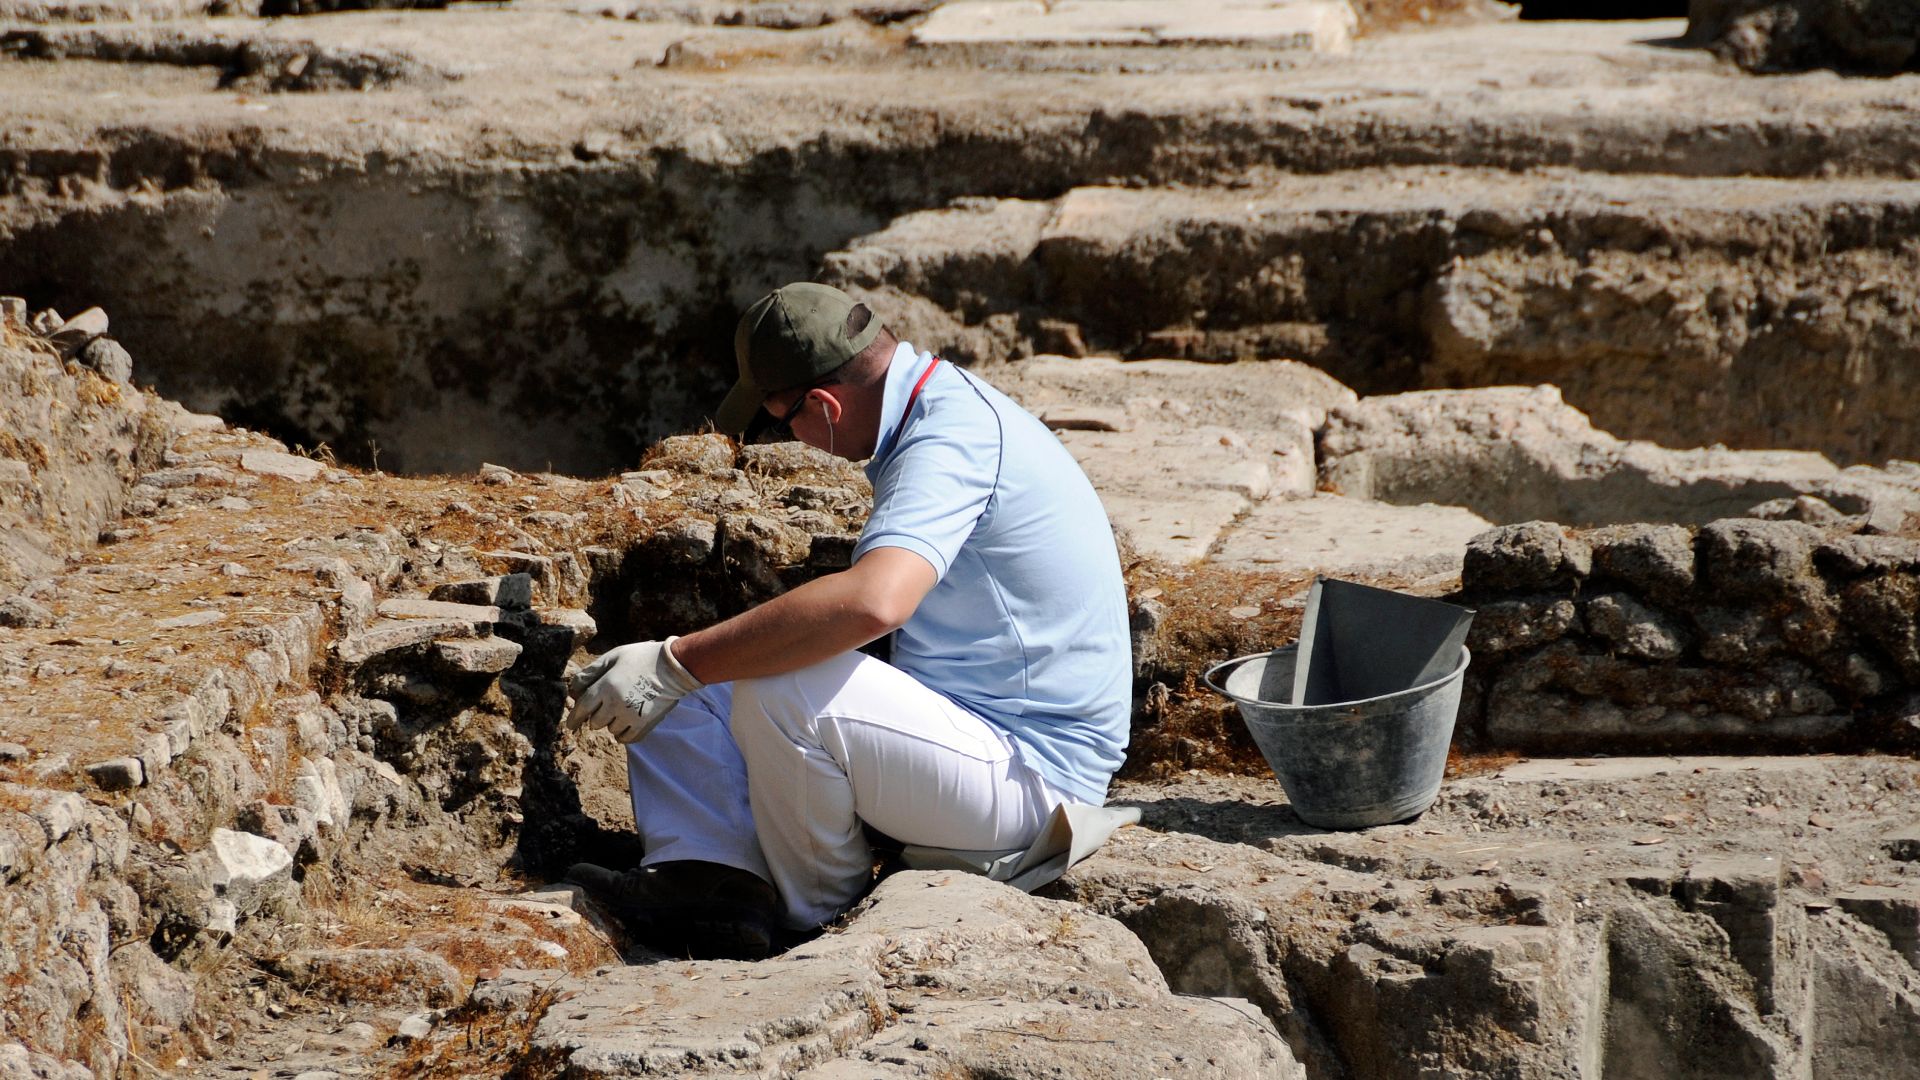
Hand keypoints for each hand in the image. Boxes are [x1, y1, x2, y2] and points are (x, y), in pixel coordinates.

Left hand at [564, 637, 703, 742]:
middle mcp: (615, 704)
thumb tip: (573, 689)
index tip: (571, 725)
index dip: (574, 718)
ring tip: (621, 710)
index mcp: (606, 686)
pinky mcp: (644, 725)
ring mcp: (631, 716)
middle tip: (605, 707)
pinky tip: (626, 722)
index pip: (582, 708)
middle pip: (595, 722)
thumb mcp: (614, 656)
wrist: (674, 667)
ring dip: (611, 723)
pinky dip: (623, 733)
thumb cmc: (642, 658)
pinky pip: (626, 738)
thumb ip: (591, 672)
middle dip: (596, 716)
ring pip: (610, 730)